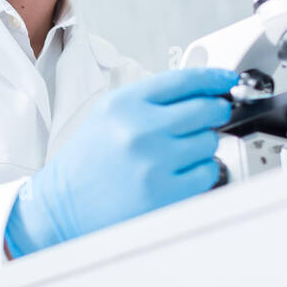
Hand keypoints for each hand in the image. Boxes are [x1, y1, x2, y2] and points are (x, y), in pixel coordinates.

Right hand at [5, 67, 237, 257]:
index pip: (184, 80)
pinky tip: (176, 174)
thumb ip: (150, 101)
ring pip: (211, 141)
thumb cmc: (85, 164)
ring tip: (174, 156)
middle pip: (207, 109)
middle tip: (206, 119)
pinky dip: (200, 173)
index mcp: (123, 105)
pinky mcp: (166, 193)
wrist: (60, 208)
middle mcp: (139, 130)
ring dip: (202, 147)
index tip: (226, 80)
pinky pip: (208, 172)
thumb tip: (200, 91)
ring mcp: (154, 162)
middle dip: (213, 112)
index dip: (214, 78)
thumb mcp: (106, 117)